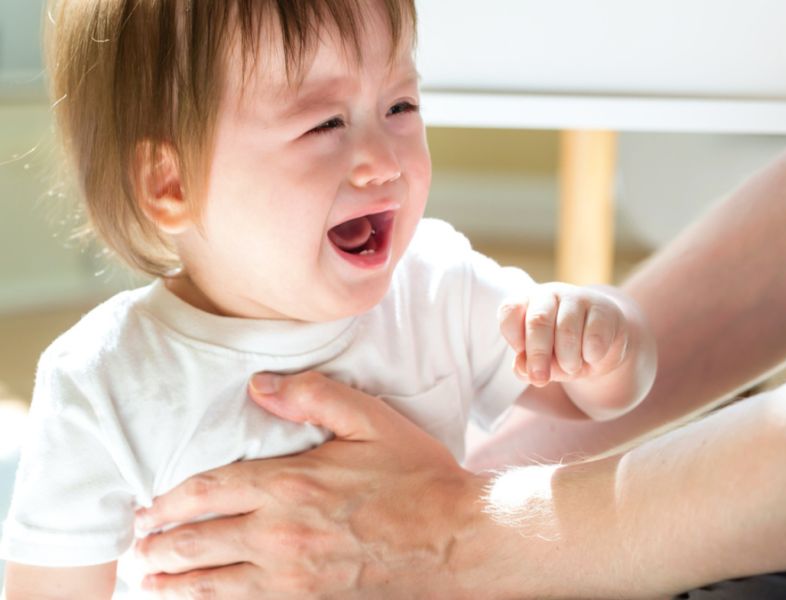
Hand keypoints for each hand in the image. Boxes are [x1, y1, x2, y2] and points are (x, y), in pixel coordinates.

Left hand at [134, 372, 488, 598]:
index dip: (168, 502)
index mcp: (291, 485)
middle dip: (158, 547)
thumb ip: (313, 397)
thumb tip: (258, 385)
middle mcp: (281, 535)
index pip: (209, 492)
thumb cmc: (416, 477)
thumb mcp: (371, 420)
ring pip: (213, 584)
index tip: (144, 508)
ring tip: (147, 581)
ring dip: (173, 583)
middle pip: (199, 543)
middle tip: (134, 549)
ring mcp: (293, 577)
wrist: (456, 540)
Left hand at [498, 282, 630, 386]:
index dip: (513, 335)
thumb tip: (522, 367)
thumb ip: (525, 366)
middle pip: (538, 320)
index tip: (520, 353)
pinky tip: (591, 356)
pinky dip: (591, 356)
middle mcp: (549, 294)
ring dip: (567, 360)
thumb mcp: (540, 363)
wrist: (601, 346)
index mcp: (526, 303)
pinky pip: (594, 338)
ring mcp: (577, 297)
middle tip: (540, 378)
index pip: (510, 310)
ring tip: (571, 366)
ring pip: (567, 331)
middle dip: (537, 354)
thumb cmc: (561, 352)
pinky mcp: (603, 309)